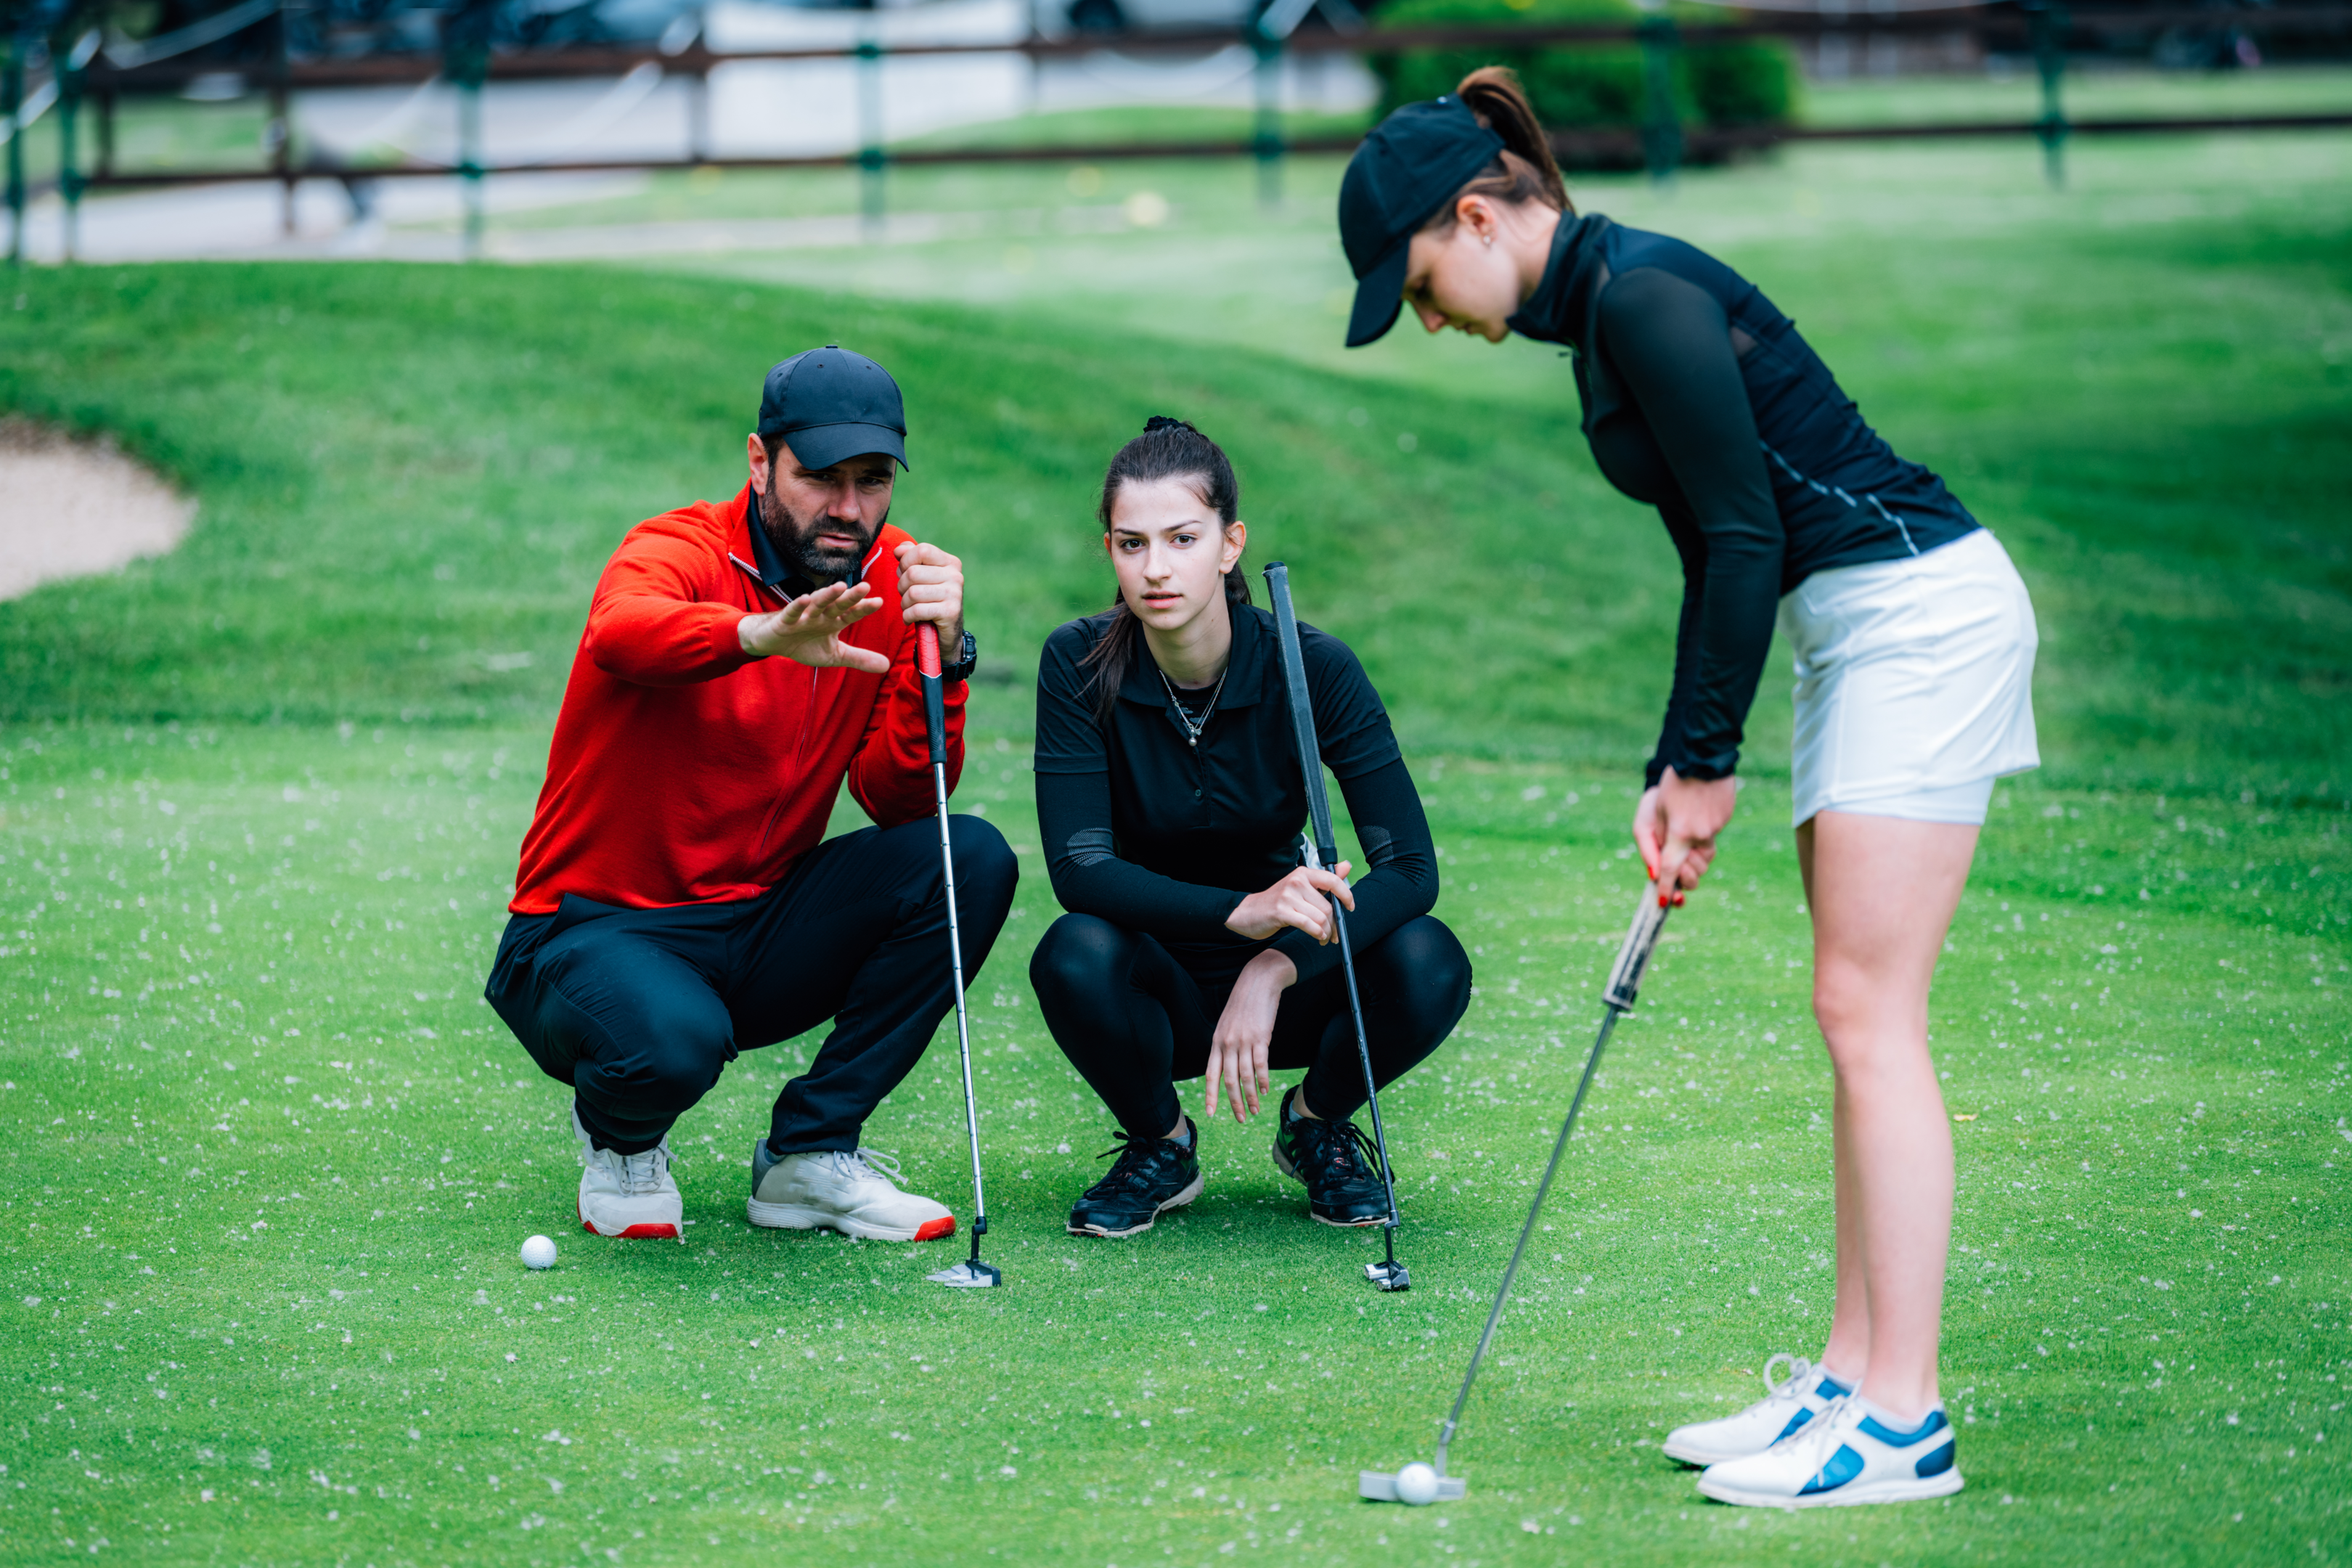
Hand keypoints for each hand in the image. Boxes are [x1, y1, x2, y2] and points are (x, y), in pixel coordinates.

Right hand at [737, 580, 887, 671]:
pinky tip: (805, 598)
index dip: (864, 608)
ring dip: (827, 595)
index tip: (879, 601)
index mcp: (833, 621)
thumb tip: (887, 666)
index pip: (851, 613)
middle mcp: (821, 615)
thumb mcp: (835, 655)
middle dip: (850, 597)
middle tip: (865, 586)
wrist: (774, 643)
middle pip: (837, 604)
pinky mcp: (785, 620)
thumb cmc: (805, 644)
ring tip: (840, 586)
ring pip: (817, 604)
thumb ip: (859, 658)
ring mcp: (803, 616)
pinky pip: (792, 612)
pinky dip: (797, 606)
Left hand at [895, 539, 963, 649]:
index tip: (905, 573)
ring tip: (910, 608)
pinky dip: (908, 616)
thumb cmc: (930, 600)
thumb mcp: (922, 576)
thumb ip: (911, 558)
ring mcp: (955, 594)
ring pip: (913, 592)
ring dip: (904, 604)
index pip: (921, 550)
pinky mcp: (950, 612)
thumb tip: (899, 549)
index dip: (906, 562)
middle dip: (902, 586)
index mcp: (950, 562)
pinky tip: (911, 619)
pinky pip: (916, 610)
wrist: (946, 631)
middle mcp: (955, 576)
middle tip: (907, 595)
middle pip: (913, 573)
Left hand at [1204, 949, 1293, 1122]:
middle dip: (1234, 1103)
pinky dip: (1262, 1080)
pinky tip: (1264, 1090)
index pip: (1210, 1074)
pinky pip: (1260, 1065)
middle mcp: (1227, 1043)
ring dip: (1250, 1097)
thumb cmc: (1244, 1004)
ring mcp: (1243, 1041)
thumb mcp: (1227, 1024)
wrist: (1258, 981)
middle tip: (1241, 1119)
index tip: (1210, 1113)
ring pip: (1245, 1077)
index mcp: (1216, 1042)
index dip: (1210, 1095)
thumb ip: (1226, 1044)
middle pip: (1228, 1081)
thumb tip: (1229, 1065)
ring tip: (1255, 1111)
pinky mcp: (1260, 1038)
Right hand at [1224, 861, 1353, 942]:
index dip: (1346, 895)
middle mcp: (1296, 881)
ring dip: (1326, 932)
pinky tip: (1318, 937)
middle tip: (1333, 933)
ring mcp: (1288, 896)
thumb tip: (1346, 866)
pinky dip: (1317, 933)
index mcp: (1303, 873)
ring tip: (1324, 937)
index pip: (1333, 880)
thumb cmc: (1278, 902)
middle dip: (1334, 924)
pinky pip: (1308, 925)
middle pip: (1328, 906)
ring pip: (1320, 917)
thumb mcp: (1301, 887)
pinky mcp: (1281, 911)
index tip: (1350, 907)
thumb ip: (1325, 879)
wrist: (1248, 912)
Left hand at [1632, 766, 1736, 901]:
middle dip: (1684, 876)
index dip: (1665, 888)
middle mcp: (1700, 834)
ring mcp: (1716, 827)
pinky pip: (1711, 837)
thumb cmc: (1670, 784)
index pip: (1670, 870)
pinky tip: (1695, 815)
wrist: (1701, 758)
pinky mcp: (1724, 819)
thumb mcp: (1653, 813)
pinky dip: (1701, 835)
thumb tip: (1654, 872)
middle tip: (1676, 872)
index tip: (1664, 902)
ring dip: (1693, 856)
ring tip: (1683, 835)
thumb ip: (1652, 844)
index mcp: (1679, 833)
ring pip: (1705, 856)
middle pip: (1693, 871)